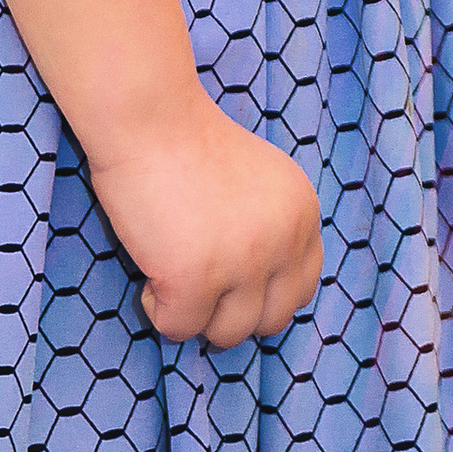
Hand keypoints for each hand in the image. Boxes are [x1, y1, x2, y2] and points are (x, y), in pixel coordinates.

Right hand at [90, 91, 321, 344]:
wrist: (150, 117)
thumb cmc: (188, 141)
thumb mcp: (257, 183)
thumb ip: (269, 230)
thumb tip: (254, 295)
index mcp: (302, 214)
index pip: (301, 288)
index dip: (261, 292)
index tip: (227, 279)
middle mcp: (284, 241)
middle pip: (270, 321)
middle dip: (230, 311)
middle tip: (197, 282)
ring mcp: (244, 263)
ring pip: (227, 334)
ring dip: (195, 312)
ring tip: (169, 269)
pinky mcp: (196, 280)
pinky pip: (178, 327)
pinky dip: (157, 307)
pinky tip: (149, 269)